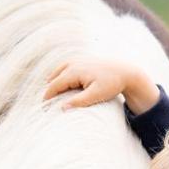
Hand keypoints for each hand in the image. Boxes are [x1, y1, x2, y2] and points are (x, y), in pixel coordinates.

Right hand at [43, 58, 159, 112]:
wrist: (125, 71)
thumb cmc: (112, 84)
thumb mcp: (96, 95)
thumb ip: (79, 102)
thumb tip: (62, 108)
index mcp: (73, 71)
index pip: (54, 86)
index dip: (47, 97)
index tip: (43, 109)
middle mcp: (72, 63)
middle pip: (53, 78)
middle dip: (49, 91)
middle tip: (45, 105)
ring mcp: (76, 59)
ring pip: (58, 72)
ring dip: (54, 83)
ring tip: (51, 97)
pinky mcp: (81, 59)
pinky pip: (65, 68)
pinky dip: (61, 77)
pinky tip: (62, 86)